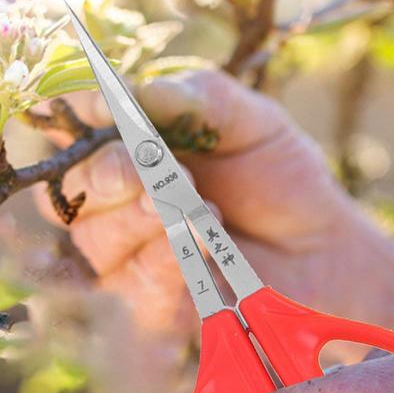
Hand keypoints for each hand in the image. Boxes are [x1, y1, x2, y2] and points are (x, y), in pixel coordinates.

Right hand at [37, 69, 393, 334]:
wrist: (323, 246)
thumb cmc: (282, 177)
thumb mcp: (252, 121)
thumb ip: (199, 98)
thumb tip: (137, 89)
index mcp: (131, 148)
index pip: (73, 132)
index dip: (70, 118)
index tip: (92, 106)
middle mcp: (118, 201)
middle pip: (70, 192)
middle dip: (107, 175)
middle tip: (149, 169)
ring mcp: (130, 255)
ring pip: (97, 240)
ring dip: (146, 219)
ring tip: (203, 208)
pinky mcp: (153, 303)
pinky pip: (135, 286)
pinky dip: (167, 262)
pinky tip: (206, 245)